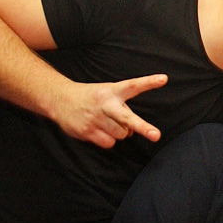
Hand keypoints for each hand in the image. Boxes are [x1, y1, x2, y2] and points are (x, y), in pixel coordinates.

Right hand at [52, 74, 167, 147]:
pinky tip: (98, 129)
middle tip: (156, 135)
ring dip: (118, 132)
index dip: (149, 82)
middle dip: (142, 127)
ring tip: (106, 122)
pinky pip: (109, 143)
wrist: (59, 99)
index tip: (163, 79)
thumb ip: (122, 108)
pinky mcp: (87, 131)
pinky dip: (107, 140)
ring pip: (121, 134)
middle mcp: (105, 104)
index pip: (133, 85)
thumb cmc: (91, 97)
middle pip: (127, 118)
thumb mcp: (107, 93)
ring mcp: (96, 118)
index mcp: (112, 91)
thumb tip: (130, 131)